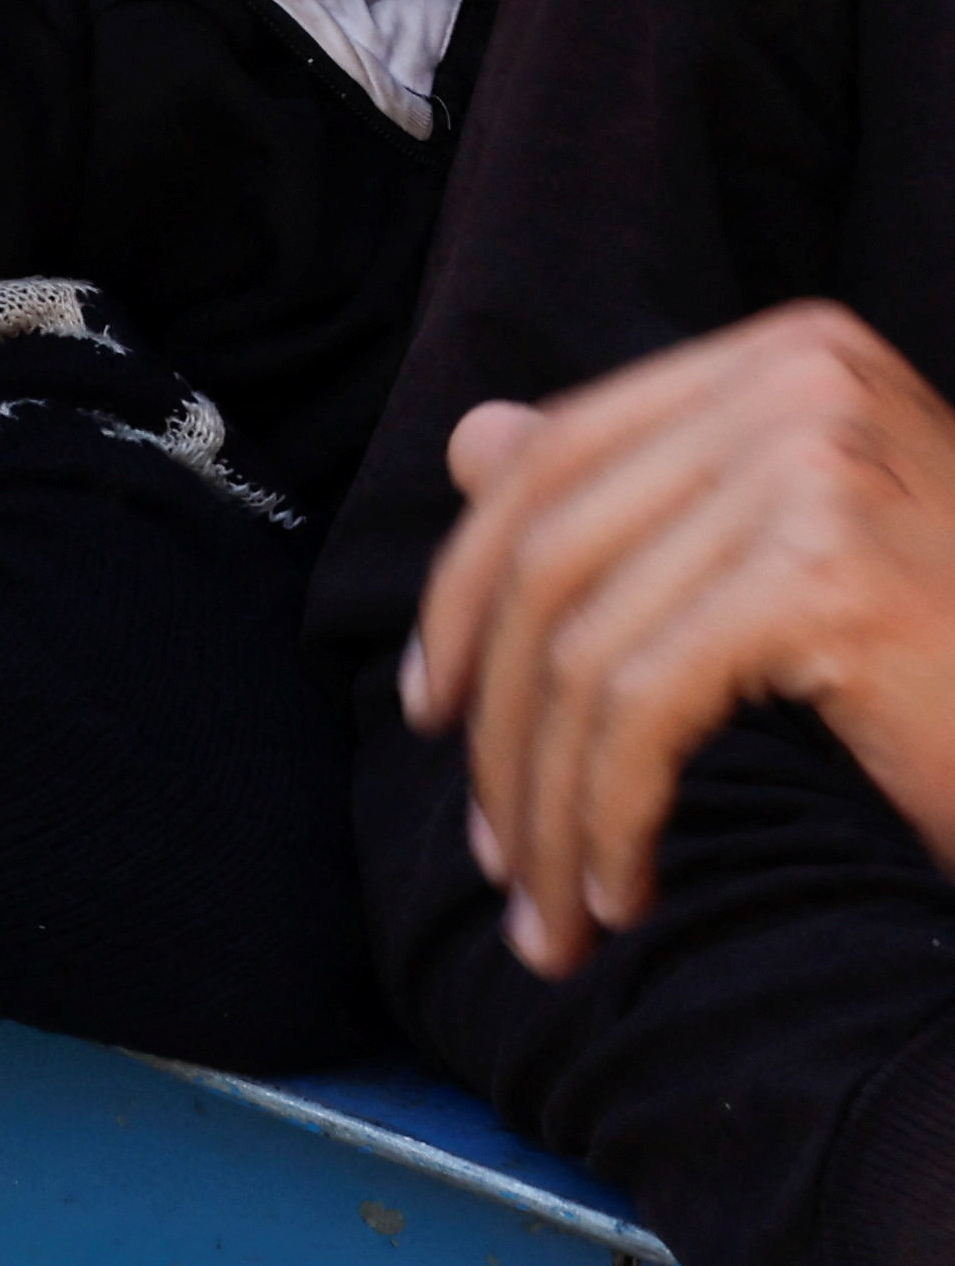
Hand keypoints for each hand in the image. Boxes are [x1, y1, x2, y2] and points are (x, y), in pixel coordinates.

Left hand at [407, 301, 954, 973]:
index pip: (553, 464)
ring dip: (548, 807)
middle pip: (550, 564)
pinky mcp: (830, 574)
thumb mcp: (784, 560)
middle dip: (499, 732)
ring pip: (578, 656)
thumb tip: (471, 442)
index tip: (434, 712)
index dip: (464, 596)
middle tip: (496, 856)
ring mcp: (818, 466)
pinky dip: (608, 818)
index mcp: (786, 356)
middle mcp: (799, 381)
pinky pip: (640, 711)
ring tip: (553, 910)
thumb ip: (634, 498)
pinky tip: (624, 894)